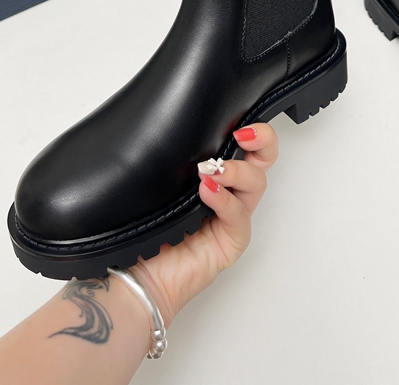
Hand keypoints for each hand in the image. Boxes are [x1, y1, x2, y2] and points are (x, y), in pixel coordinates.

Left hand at [130, 123, 278, 325]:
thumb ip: (177, 159)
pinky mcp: (231, 241)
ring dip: (237, 172)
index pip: (243, 147)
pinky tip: (207, 192)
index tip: (240, 124)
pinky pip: (238, 217)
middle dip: (263, 141)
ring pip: (256, 184)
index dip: (252, 131)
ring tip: (212, 171)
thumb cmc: (144, 228)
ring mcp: (233, 217)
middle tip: (243, 136)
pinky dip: (225, 201)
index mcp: (215, 174)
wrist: (135, 275)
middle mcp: (229, 193)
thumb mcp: (159, 183)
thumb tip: (177, 127)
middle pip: (263, 161)